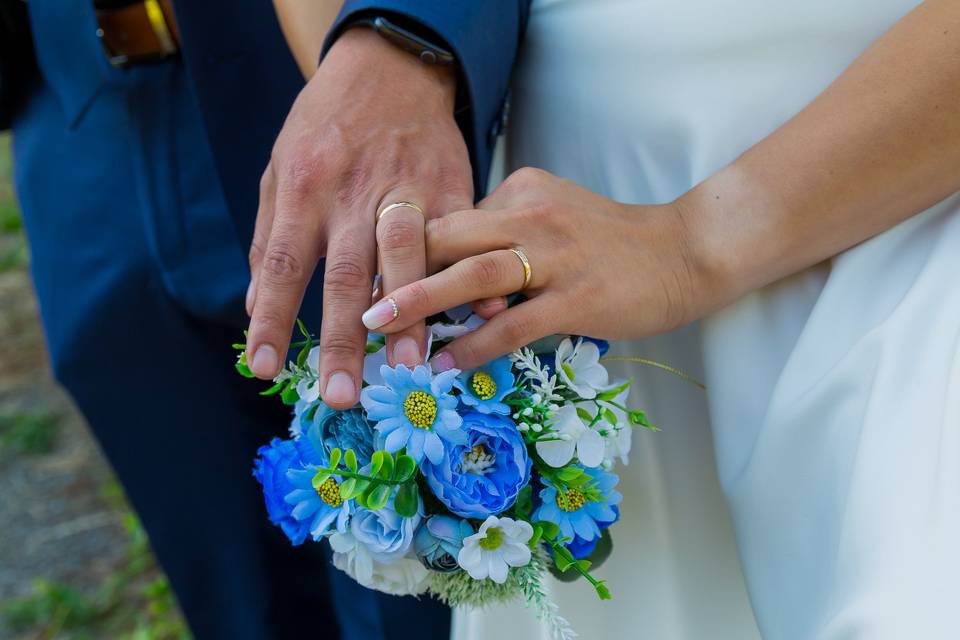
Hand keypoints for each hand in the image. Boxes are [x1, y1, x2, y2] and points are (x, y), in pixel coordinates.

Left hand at [245, 27, 473, 407]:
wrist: (390, 67)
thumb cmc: (326, 123)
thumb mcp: (281, 168)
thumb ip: (272, 237)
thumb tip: (257, 303)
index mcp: (305, 187)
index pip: (285, 264)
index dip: (272, 319)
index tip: (263, 369)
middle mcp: (354, 192)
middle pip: (348, 274)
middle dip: (345, 338)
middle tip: (343, 393)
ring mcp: (406, 189)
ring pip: (407, 257)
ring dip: (410, 314)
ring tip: (409, 363)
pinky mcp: (450, 185)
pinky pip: (460, 237)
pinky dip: (472, 275)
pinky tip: (484, 312)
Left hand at [362, 167, 716, 370]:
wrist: (684, 253)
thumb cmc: (611, 242)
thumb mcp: (552, 219)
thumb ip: (503, 236)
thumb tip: (448, 277)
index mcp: (521, 193)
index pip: (450, 220)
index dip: (405, 251)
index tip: (369, 278)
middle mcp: (533, 216)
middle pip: (449, 238)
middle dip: (396, 271)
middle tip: (355, 304)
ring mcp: (557, 257)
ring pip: (475, 276)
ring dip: (421, 303)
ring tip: (380, 331)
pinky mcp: (579, 297)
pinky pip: (514, 324)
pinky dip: (474, 345)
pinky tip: (445, 364)